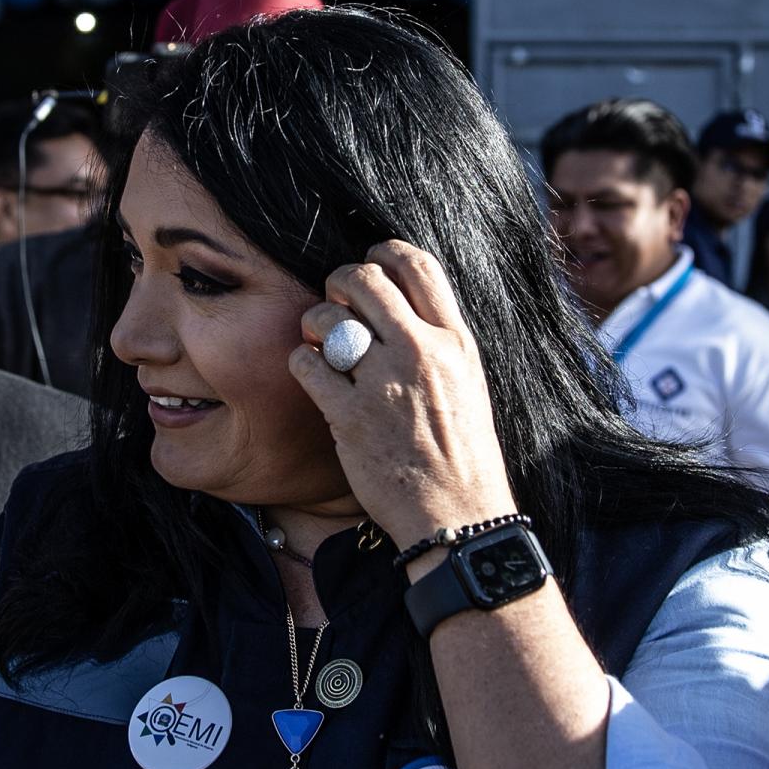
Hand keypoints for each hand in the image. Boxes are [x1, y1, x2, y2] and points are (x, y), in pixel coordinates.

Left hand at [287, 242, 519, 550]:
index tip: (369, 263)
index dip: (383, 253)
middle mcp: (421, 353)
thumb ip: (437, 340)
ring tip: (320, 345)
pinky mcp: (350, 416)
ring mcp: (384, 384)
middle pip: (365, 280)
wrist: (458, 515)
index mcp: (455, 341)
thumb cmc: (462, 454)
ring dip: (314, 325)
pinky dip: (301, 364)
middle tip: (335, 302)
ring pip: (328, 318)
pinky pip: (306, 364)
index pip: (417, 265)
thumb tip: (398, 304)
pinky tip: (312, 376)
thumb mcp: (467, 382)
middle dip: (339, 283)